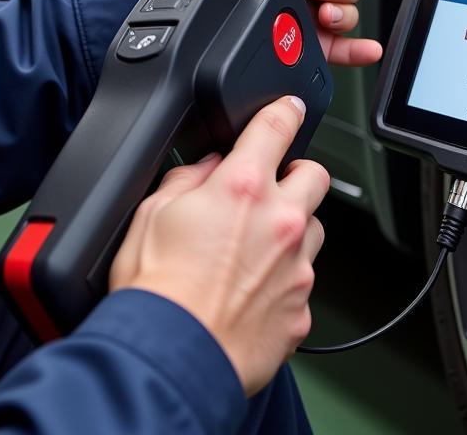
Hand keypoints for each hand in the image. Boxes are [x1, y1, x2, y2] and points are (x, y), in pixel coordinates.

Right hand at [109, 96, 327, 395]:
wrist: (170, 359)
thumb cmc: (156, 291)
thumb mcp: (151, 212)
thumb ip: (187, 178)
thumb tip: (206, 167)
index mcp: (242, 188)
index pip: (277, 127)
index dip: (285, 110)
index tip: (289, 108)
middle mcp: (280, 222)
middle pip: (315, 175)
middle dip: (296, 174)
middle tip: (270, 187)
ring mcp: (296, 269)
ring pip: (314, 229)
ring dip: (293, 228)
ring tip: (254, 247)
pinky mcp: (301, 310)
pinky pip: (303, 282)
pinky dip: (284, 280)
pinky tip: (251, 291)